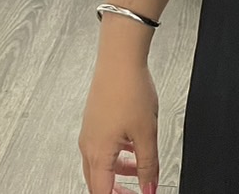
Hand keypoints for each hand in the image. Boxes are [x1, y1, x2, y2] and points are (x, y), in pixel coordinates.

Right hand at [79, 55, 158, 193]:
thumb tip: (149, 188)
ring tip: (138, 169)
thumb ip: (148, 165)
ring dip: (118, 172)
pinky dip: (116, 154)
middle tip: (132, 193)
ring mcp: (89, 131)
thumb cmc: (129, 89)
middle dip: (115, 191)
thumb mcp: (146, 132)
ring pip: (100, 163)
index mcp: (98, 153)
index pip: (102, 193)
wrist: (120, 58)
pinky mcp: (94, 119)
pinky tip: (132, 145)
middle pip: (97, 182)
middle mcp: (88, 144)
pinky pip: (102, 146)